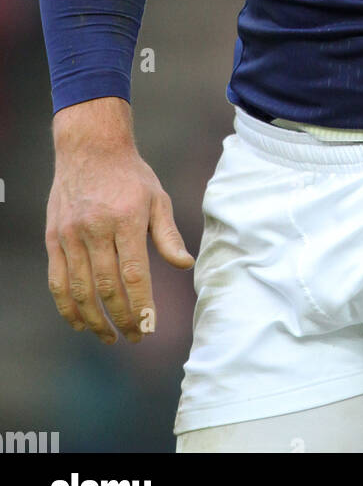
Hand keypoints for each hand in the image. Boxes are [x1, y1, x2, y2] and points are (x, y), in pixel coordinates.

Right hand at [46, 97, 193, 344]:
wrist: (90, 147)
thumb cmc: (130, 175)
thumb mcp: (157, 197)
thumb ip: (168, 234)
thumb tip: (185, 265)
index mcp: (127, 219)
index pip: (133, 274)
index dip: (140, 306)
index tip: (149, 328)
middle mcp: (96, 229)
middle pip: (107, 287)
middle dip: (121, 319)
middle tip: (134, 338)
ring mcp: (71, 235)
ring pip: (80, 290)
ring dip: (94, 321)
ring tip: (108, 338)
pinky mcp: (54, 238)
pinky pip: (57, 281)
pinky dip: (67, 307)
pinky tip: (80, 323)